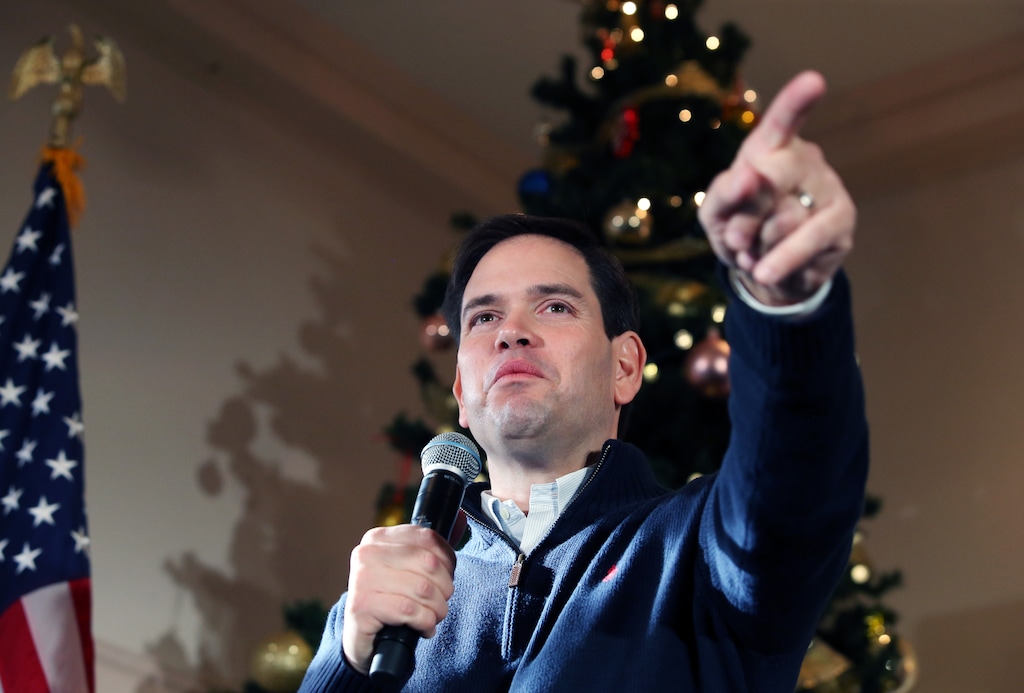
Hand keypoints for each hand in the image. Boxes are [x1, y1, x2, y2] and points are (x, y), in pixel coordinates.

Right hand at [342, 524, 456, 674]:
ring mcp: (361, 579)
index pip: (428, 538)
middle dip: (444, 588)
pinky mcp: (361, 606)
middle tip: (440, 602)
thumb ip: (433, 546)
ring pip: (422, 589)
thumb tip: (460, 518)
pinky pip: (408, 610)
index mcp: (379, 538)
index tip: (446, 577)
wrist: (363, 637)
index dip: (447, 561)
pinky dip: (424, 622)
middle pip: (429, 563)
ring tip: (432, 617)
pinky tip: (423, 628)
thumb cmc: (390, 599)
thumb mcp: (410, 569)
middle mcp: (367, 554)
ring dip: (437, 609)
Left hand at [698, 71, 855, 305]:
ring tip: (755, 250)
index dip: (795, 103)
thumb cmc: (738, 229)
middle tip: (735, 237)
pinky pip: (807, 241)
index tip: (813, 81)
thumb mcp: (715, 214)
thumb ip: (722, 194)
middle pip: (770, 178)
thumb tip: (747, 176)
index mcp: (769, 148)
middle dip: (744, 216)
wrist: (765, 273)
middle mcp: (804, 159)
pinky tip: (764, 272)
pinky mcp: (842, 221)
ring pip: (784, 218)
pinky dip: (780, 261)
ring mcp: (828, 187)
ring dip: (758, 245)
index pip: (780, 123)